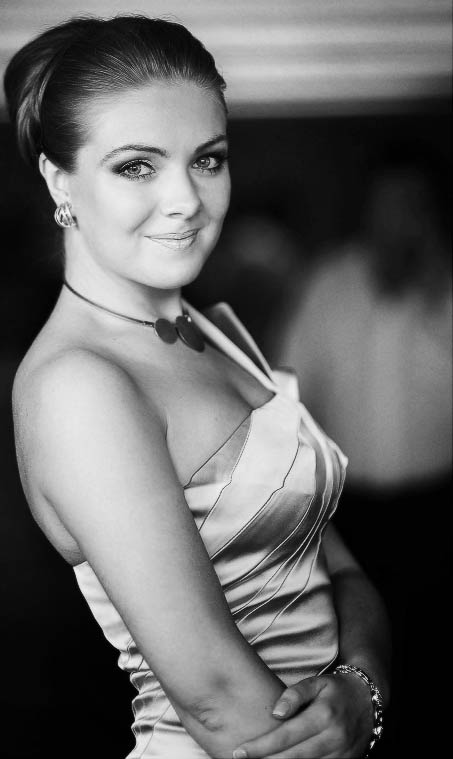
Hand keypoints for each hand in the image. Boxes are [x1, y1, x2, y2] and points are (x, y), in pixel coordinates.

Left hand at [232, 673, 372, 757]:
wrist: (369, 700)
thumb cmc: (336, 689)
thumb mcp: (316, 682)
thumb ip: (295, 694)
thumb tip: (276, 713)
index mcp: (324, 716)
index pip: (286, 736)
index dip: (261, 746)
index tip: (239, 752)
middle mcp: (334, 738)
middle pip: (294, 757)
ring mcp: (342, 755)